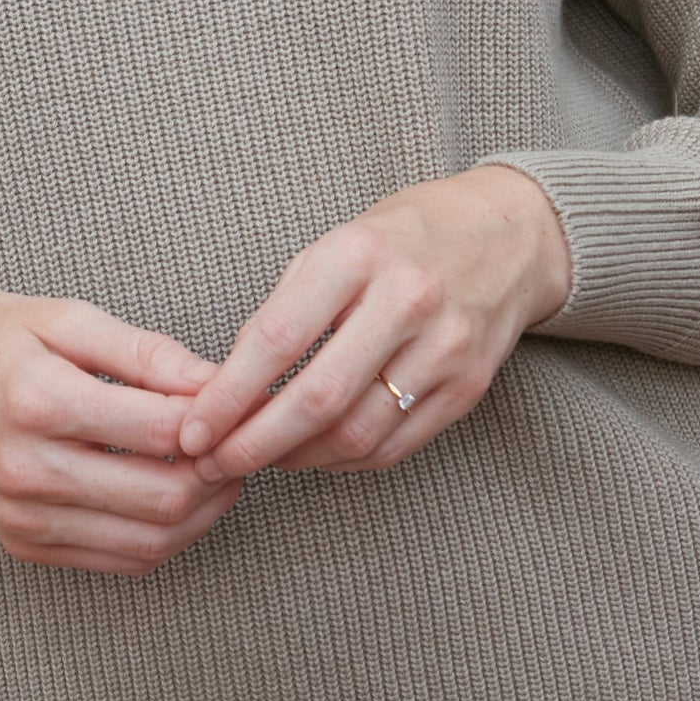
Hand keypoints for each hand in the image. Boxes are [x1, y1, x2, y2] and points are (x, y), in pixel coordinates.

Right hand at [0, 292, 241, 577]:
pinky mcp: (25, 544)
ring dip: (204, 512)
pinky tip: (177, 498)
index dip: (215, 419)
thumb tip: (215, 381)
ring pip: (151, 541)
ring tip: (216, 470)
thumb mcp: (61, 318)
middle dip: (220, 473)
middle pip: (164, 496)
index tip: (234, 402)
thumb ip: (143, 352)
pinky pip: (121, 560)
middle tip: (238, 441)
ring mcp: (23, 517)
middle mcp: (27, 469)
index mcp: (38, 399)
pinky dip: (165, 536)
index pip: (161, 429)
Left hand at [175, 164, 572, 482]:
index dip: (228, 395)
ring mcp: (445, 348)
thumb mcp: (333, 246)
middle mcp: (407, 302)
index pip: (279, 340)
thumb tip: (227, 386)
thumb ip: (283, 311)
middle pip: (318, 399)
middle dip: (255, 444)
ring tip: (261, 458)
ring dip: (297, 459)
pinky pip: (394, 446)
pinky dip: (344, 460)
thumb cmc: (401, 240)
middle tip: (213, 464)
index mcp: (358, 256)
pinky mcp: (468, 387)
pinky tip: (315, 453)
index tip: (192, 430)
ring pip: (356, 434)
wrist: (507, 236)